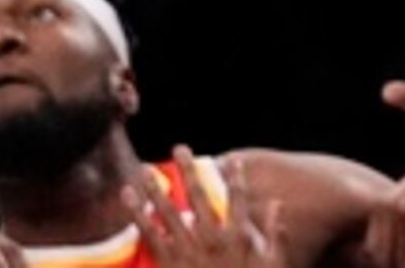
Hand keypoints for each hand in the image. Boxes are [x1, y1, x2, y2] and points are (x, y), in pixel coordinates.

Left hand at [136, 154, 284, 263]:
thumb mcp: (274, 266)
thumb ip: (275, 236)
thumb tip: (276, 204)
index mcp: (238, 239)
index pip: (238, 201)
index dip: (236, 178)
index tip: (231, 160)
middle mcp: (212, 240)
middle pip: (199, 198)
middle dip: (190, 171)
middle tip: (181, 148)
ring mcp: (189, 250)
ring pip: (168, 211)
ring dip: (155, 187)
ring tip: (143, 167)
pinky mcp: (170, 262)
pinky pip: (150, 233)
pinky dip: (138, 213)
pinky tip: (128, 196)